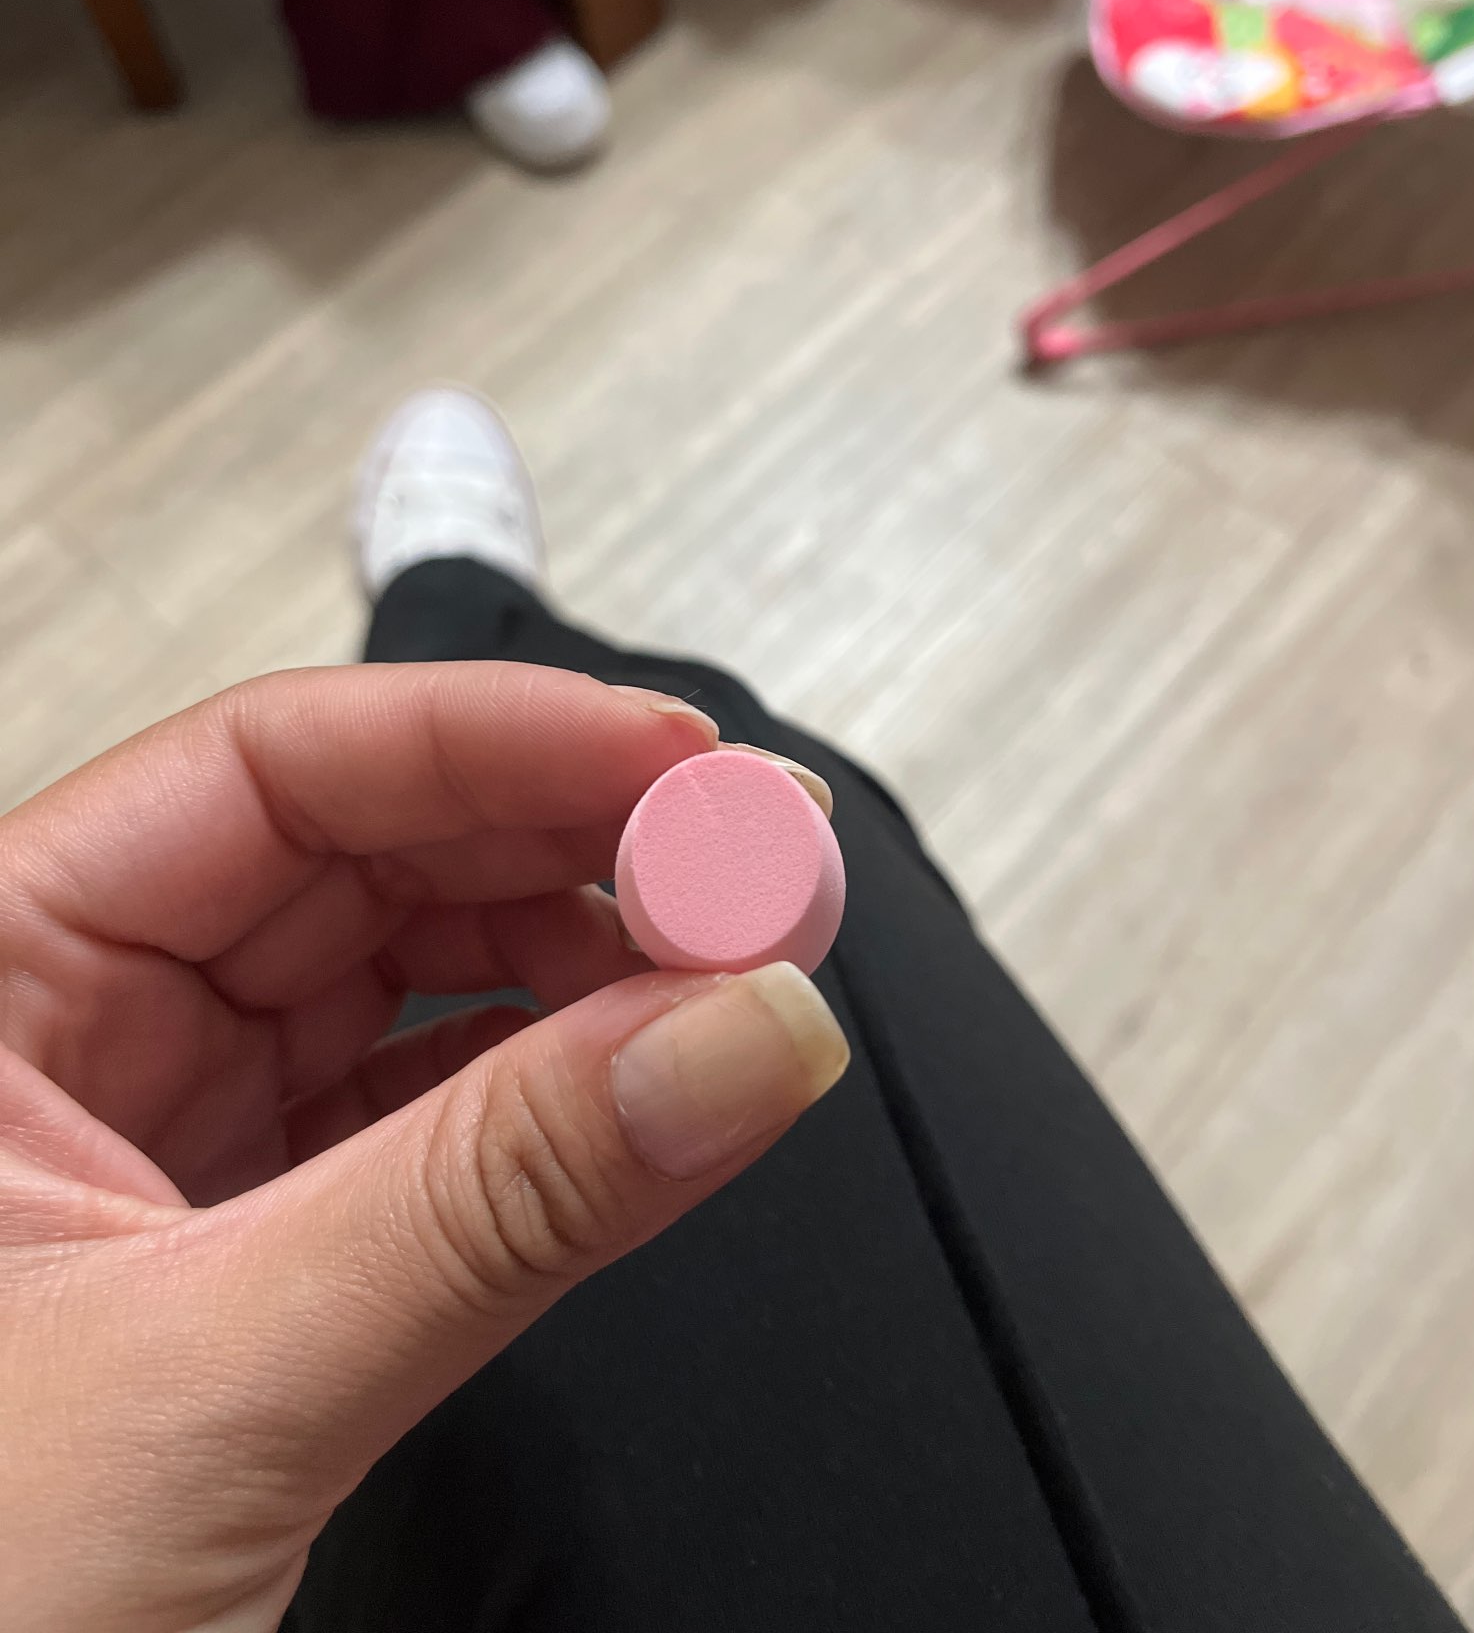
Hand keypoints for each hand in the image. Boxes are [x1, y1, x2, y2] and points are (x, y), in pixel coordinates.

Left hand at [0, 664, 848, 1632]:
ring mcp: (149, 1141)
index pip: (265, 775)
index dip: (490, 741)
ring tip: (729, 971)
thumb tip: (737, 1037)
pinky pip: (415, 1116)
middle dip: (568, 848)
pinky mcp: (234, 1250)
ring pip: (400, 980)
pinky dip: (546, 1094)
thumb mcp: (209, 1388)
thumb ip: (496, 1202)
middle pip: (356, 858)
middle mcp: (58, 1037)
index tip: (679, 767)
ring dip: (581, 966)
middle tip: (749, 863)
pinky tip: (646, 1075)